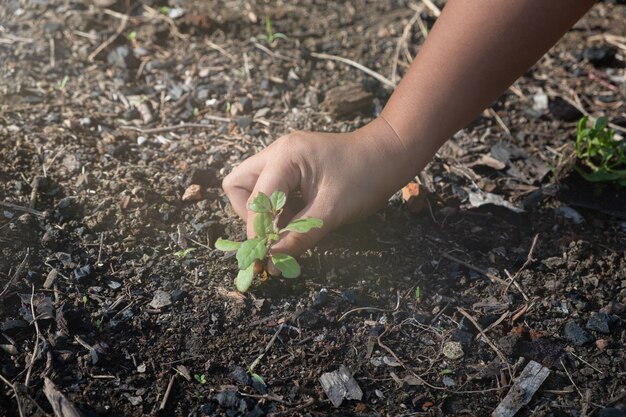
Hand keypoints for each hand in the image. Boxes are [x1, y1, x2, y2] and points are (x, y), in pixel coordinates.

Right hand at [222, 117, 417, 257]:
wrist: (390, 154)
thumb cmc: (366, 178)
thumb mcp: (331, 213)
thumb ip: (298, 237)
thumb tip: (272, 263)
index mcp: (285, 156)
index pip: (253, 200)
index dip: (258, 232)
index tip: (267, 257)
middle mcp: (277, 152)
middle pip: (237, 186)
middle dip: (250, 216)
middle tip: (273, 234)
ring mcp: (283, 157)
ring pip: (251, 188)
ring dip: (265, 213)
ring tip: (291, 227)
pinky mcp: (292, 165)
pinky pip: (271, 189)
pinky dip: (279, 208)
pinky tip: (300, 218)